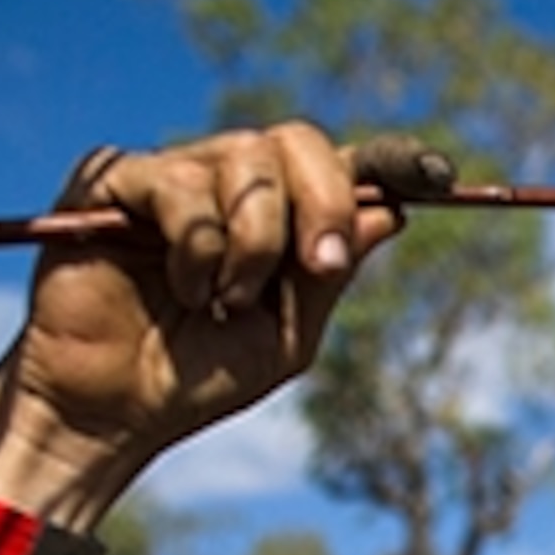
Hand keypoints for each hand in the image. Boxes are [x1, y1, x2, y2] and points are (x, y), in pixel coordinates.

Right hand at [0, 123, 410, 492]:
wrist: (116, 413)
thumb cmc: (197, 377)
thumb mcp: (288, 333)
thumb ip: (332, 272)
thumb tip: (392, 210)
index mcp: (278, 215)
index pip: (342, 164)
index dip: (394, 161)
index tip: (439, 177)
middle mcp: (229, 181)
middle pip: (299, 141)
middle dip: (323, 204)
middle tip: (319, 266)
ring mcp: (172, 173)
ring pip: (244, 160)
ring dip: (251, 245)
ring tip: (220, 300)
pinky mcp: (115, 179)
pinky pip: (179, 185)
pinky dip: (195, 249)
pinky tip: (179, 288)